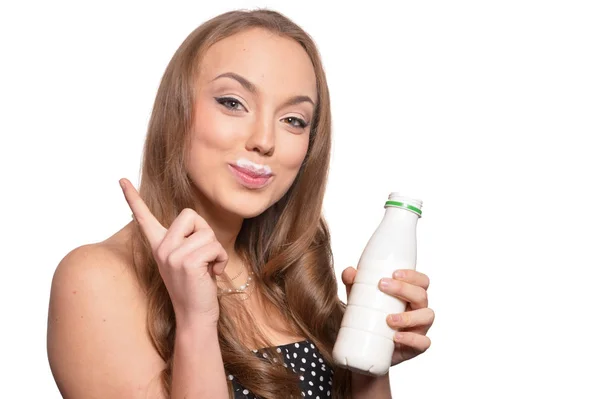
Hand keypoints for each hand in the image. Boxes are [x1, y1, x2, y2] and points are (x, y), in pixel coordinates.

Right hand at [119, 178, 227, 325]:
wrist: (195, 315)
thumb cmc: (197, 285)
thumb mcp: (188, 258)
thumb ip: (188, 240)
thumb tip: (197, 223)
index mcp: (159, 245)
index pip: (144, 217)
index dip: (133, 198)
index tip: (122, 180)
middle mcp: (161, 248)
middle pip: (191, 214)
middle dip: (206, 232)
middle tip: (204, 255)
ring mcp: (171, 255)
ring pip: (207, 233)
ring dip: (216, 250)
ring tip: (208, 268)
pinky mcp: (186, 262)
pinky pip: (214, 247)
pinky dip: (220, 259)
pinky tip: (212, 274)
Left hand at [341, 267, 433, 365]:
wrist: (367, 350)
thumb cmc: (370, 319)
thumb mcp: (361, 300)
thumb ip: (355, 285)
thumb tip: (348, 272)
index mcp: (410, 296)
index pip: (421, 282)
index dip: (412, 275)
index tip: (393, 273)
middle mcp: (419, 310)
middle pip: (422, 295)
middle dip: (404, 289)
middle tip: (382, 286)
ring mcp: (419, 329)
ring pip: (427, 317)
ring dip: (408, 316)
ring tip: (388, 319)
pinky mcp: (416, 347)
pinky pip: (423, 343)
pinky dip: (411, 339)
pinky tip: (396, 337)